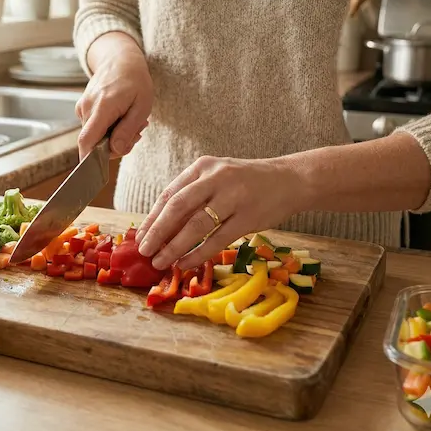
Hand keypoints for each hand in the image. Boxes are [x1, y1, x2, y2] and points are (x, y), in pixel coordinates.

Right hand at [76, 33, 152, 159]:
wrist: (120, 60)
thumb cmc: (135, 81)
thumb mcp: (141, 107)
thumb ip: (127, 130)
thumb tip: (114, 150)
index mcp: (102, 107)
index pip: (87, 140)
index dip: (89, 160)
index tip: (98, 172)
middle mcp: (87, 108)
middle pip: (93, 142)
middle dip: (115, 145)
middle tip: (136, 133)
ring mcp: (82, 107)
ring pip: (94, 136)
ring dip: (113, 136)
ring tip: (130, 121)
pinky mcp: (82, 108)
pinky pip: (93, 128)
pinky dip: (107, 129)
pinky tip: (120, 118)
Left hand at [136, 155, 307, 269]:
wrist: (291, 180)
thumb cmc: (246, 182)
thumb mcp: (217, 177)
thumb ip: (192, 194)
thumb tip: (160, 226)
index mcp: (202, 167)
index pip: (170, 194)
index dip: (153, 217)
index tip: (140, 236)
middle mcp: (216, 178)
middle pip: (178, 207)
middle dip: (158, 232)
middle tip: (144, 251)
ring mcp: (233, 197)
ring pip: (196, 225)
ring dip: (174, 246)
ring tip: (160, 261)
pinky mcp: (248, 217)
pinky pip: (217, 239)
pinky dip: (198, 254)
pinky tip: (185, 263)